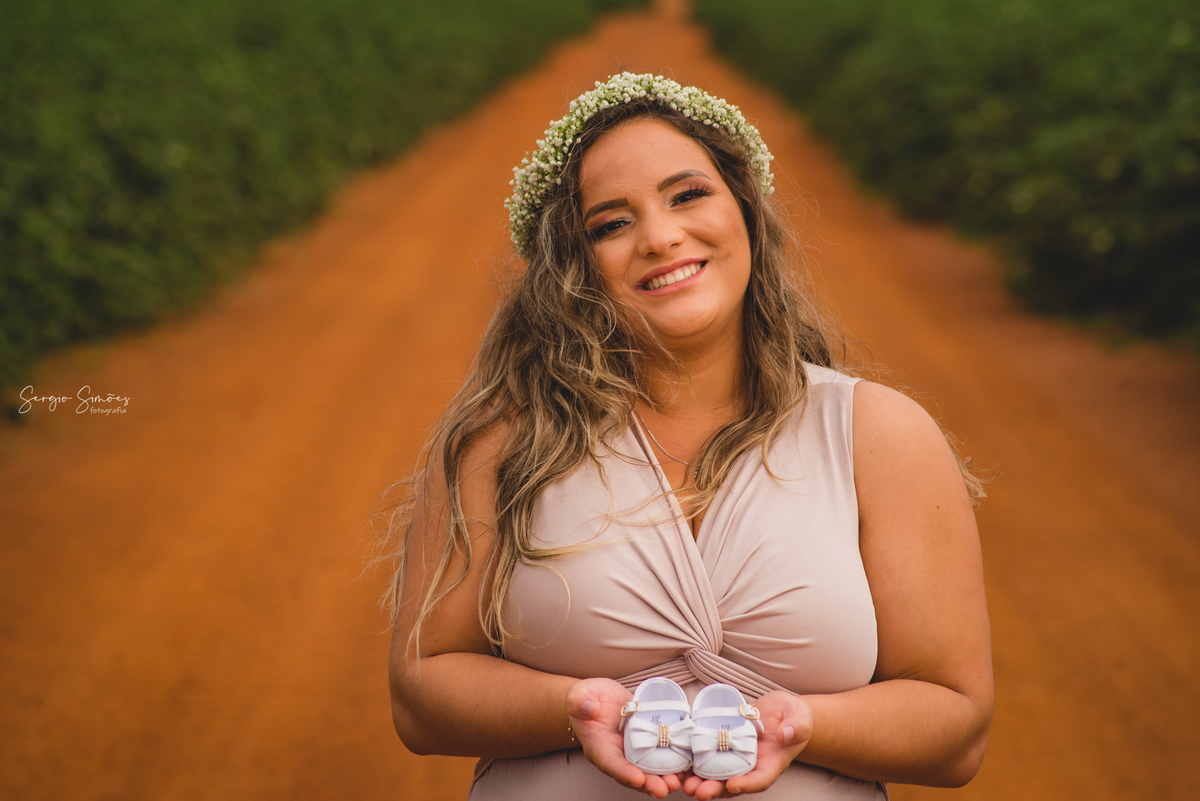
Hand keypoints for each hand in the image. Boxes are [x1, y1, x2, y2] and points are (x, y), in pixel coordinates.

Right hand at [566, 678, 684, 798]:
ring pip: (648, 768)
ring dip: (663, 777)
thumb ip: (580, 703)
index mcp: (598, 746)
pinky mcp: (646, 741)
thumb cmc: (585, 698)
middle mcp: (617, 754)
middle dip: (649, 783)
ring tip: (678, 781)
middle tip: (665, 788)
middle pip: (633, 773)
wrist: (598, 698)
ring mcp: (632, 750)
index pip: (610, 762)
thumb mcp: (578, 696)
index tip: (638, 779)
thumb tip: (590, 710)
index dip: (624, 772)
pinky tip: (686, 766)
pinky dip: (671, 762)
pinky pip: (658, 754)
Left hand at [682, 691, 812, 799]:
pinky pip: (710, 757)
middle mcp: (752, 765)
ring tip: (685, 784)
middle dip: (716, 789)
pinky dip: (695, 763)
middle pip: (734, 783)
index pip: (761, 779)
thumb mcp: (800, 718)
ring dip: (701, 781)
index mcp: (772, 763)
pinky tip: (680, 766)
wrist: (782, 711)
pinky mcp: (725, 746)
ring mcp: (737, 757)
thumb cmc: (795, 717)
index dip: (747, 784)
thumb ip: (796, 727)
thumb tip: (784, 734)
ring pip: (718, 774)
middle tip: (699, 791)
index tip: (733, 784)